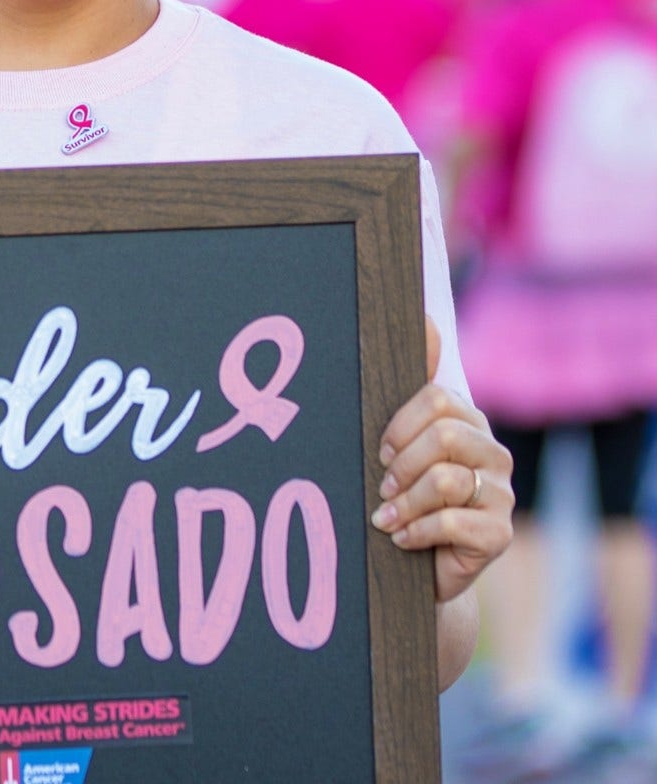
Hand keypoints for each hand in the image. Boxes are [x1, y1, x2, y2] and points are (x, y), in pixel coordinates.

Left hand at [372, 318, 513, 602]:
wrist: (415, 564)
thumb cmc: (400, 492)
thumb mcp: (398, 439)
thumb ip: (411, 382)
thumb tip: (426, 317)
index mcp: (468, 421)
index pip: (437, 399)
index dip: (400, 425)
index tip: (380, 451)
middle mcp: (492, 452)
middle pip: (445, 436)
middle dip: (402, 464)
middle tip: (383, 486)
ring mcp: (501, 493)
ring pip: (447, 479)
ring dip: (405, 501)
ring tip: (387, 516)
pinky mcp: (500, 534)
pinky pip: (453, 521)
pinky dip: (416, 530)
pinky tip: (402, 538)